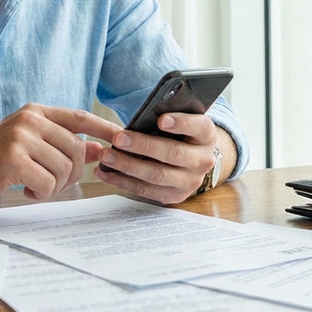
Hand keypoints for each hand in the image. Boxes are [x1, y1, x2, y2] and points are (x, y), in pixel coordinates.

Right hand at [0, 104, 120, 203]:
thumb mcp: (29, 146)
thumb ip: (62, 145)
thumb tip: (101, 149)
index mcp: (36, 112)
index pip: (80, 117)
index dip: (105, 128)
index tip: (125, 138)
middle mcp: (30, 119)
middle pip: (76, 149)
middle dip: (73, 174)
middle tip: (52, 184)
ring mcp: (21, 136)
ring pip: (64, 168)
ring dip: (54, 186)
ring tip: (34, 186)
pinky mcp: (12, 158)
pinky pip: (47, 183)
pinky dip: (40, 193)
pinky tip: (24, 190)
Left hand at [95, 112, 221, 203]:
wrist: (192, 160)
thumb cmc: (179, 134)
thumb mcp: (180, 120)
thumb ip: (166, 115)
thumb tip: (142, 115)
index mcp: (206, 135)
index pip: (199, 127)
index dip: (180, 123)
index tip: (161, 119)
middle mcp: (202, 160)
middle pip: (173, 153)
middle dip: (143, 145)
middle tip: (118, 138)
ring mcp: (190, 182)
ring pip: (157, 175)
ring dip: (128, 165)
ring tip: (107, 156)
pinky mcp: (174, 196)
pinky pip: (146, 191)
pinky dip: (122, 181)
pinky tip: (105, 172)